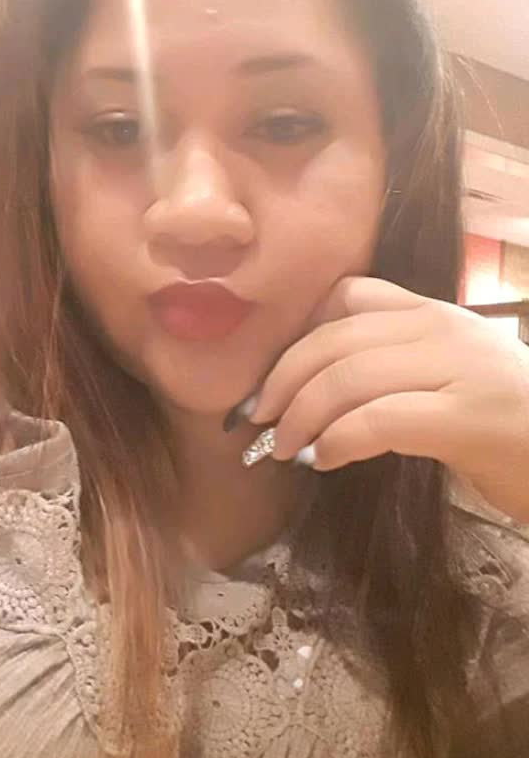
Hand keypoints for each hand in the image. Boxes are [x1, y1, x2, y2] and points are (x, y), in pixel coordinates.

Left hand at [249, 276, 528, 523]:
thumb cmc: (516, 434)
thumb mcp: (452, 384)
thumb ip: (399, 370)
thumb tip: (318, 391)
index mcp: (438, 315)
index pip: (349, 298)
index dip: (296, 337)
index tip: (269, 380)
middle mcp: (446, 329)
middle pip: (334, 338)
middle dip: (281, 381)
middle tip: (255, 421)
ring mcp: (461, 368)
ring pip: (348, 375)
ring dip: (300, 415)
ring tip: (283, 447)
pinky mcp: (470, 417)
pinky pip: (379, 419)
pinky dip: (338, 440)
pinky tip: (324, 460)